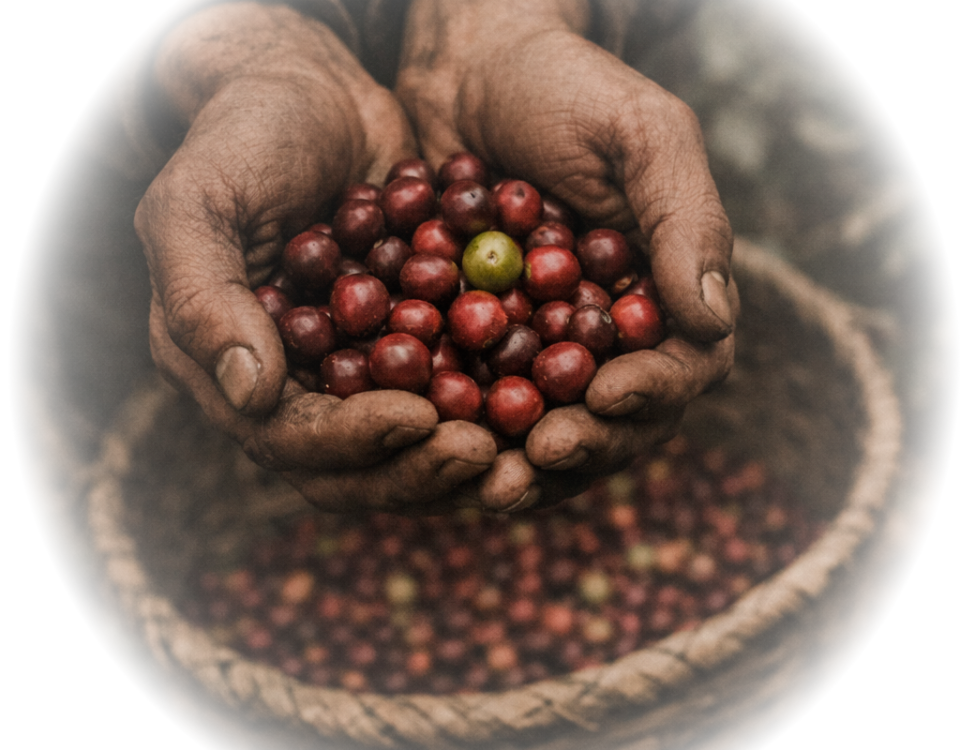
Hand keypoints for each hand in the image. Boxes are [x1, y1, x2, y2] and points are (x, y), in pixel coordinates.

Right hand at [135, 3, 502, 513]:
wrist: (315, 96)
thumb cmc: (246, 137)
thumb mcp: (198, 202)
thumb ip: (204, 298)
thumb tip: (249, 395)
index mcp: (233, 373)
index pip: (291, 439)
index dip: (354, 441)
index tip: (419, 419)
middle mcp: (299, 391)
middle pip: (359, 467)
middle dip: (422, 468)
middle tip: (488, 453)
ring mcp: (362, 374)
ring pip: (417, 447)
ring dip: (470, 456)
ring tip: (531, 447)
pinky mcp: (417, 348)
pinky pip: (458, 391)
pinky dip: (499, 401)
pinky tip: (547, 397)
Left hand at [395, 0, 736, 500]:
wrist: (467, 74)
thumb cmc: (564, 91)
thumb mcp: (639, 136)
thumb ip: (685, 221)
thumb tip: (714, 321)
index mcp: (665, 298)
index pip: (681, 370)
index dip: (650, 394)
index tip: (606, 396)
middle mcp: (609, 339)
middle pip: (614, 422)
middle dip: (582, 445)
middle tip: (541, 455)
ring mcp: (538, 351)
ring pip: (544, 430)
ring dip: (519, 462)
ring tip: (487, 479)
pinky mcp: (473, 351)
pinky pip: (471, 404)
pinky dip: (457, 428)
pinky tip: (429, 440)